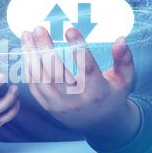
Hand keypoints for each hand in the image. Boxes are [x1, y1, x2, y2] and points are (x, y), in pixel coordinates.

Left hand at [21, 27, 139, 147]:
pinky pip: (34, 86)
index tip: (69, 30)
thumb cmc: (111, 95)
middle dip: (45, 48)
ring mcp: (59, 104)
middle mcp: (76, 100)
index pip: (86, 68)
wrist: (100, 124)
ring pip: (40, 78)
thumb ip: (124, 59)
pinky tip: (26, 50)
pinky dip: (28, 67)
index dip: (78, 48)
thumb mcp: (124, 79)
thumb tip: (120, 39)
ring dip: (31, 55)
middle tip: (39, 28)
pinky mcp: (48, 106)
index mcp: (97, 91)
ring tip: (27, 35)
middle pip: (56, 72)